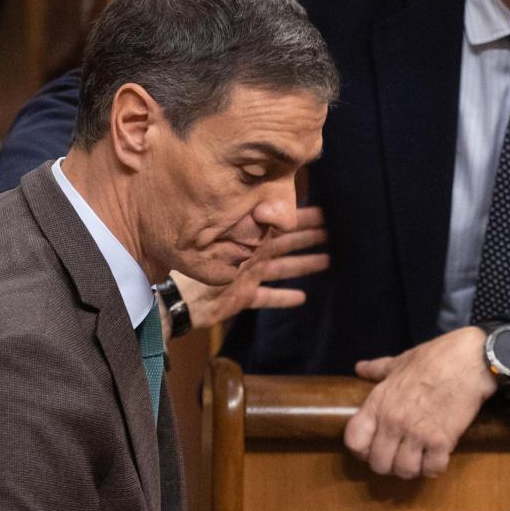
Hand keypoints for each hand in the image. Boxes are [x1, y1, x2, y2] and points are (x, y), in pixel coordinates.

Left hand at [172, 206, 328, 329]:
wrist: (177, 299)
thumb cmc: (197, 267)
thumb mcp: (228, 245)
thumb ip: (253, 231)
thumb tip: (278, 211)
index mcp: (248, 240)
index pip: (281, 226)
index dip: (302, 220)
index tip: (323, 214)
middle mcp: (251, 255)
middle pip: (286, 244)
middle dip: (308, 238)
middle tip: (332, 233)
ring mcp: (247, 276)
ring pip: (282, 268)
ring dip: (303, 265)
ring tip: (326, 261)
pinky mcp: (243, 297)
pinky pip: (267, 297)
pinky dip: (283, 297)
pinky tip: (301, 298)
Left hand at [344, 326, 497, 478]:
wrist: (471, 359)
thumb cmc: (436, 357)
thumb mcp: (402, 361)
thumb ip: (378, 369)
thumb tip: (360, 368)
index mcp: (379, 402)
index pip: (354, 441)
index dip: (361, 449)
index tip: (372, 447)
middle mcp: (394, 422)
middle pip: (378, 464)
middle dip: (388, 464)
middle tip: (399, 456)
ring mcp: (417, 433)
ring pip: (404, 471)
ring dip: (412, 468)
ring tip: (418, 459)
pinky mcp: (442, 441)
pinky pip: (431, 469)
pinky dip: (434, 467)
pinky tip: (437, 456)